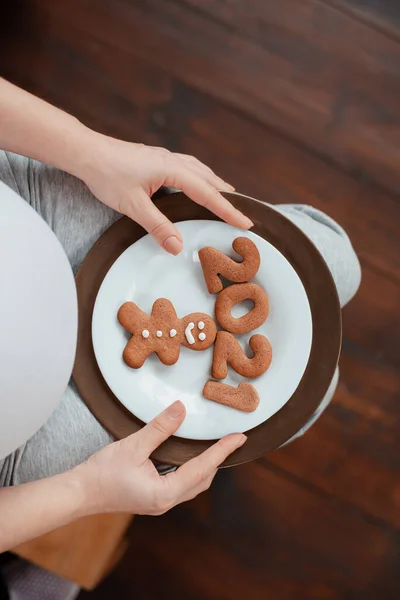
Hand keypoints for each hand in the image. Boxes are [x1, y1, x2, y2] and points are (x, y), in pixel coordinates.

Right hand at [75, 401, 245, 514]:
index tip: (239, 438)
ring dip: (205, 466)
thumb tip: (180, 409)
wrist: (79, 493)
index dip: (222, 451)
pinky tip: (188, 456)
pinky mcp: (153, 498)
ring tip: (216, 446)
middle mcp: (166, 501)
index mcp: (165, 492)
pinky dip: (191, 469)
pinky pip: (181, 484)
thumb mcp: (133, 446)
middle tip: (231, 440)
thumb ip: (159, 428)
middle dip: (218, 460)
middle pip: (202, 480)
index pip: (203, 468)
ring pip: (193, 484)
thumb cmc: (102, 473)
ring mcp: (159, 502)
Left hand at [76, 132, 252, 253]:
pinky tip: (195, 183)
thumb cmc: (108, 175)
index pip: (208, 193)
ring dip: (215, 184)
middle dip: (227, 196)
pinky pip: (188, 167)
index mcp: (172, 169)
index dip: (228, 209)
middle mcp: (173, 160)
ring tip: (226, 197)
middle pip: (209, 179)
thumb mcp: (134, 206)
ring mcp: (165, 157)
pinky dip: (200, 177)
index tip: (246, 221)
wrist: (86, 152)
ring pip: (199, 170)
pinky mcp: (156, 158)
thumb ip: (158, 226)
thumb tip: (179, 246)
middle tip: (243, 212)